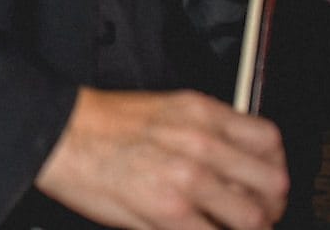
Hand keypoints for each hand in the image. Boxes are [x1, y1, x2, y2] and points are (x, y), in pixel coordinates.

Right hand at [34, 88, 287, 229]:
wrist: (55, 133)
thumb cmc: (98, 124)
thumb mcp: (163, 110)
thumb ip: (204, 134)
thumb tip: (232, 170)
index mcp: (201, 112)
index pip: (269, 142)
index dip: (273, 170)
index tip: (264, 186)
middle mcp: (201, 142)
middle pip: (272, 184)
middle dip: (269, 208)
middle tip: (253, 218)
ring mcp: (188, 178)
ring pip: (254, 219)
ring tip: (226, 229)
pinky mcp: (169, 211)